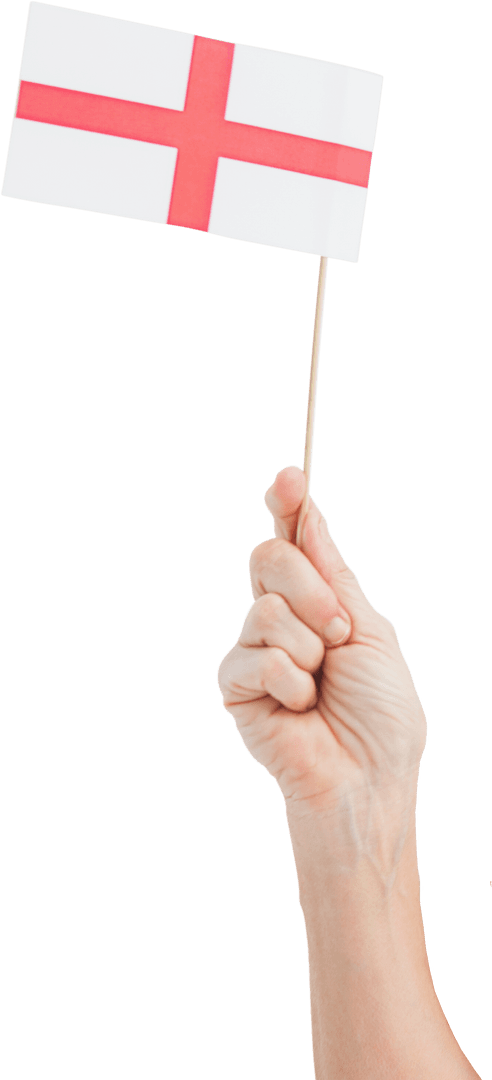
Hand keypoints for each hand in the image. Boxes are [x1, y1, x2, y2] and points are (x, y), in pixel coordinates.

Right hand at [217, 466, 427, 878]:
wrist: (368, 779)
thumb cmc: (382, 714)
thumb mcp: (372, 630)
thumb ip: (335, 574)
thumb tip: (308, 513)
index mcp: (321, 600)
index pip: (295, 540)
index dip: (288, 505)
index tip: (290, 477)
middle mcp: (283, 617)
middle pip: (270, 558)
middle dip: (315, 591)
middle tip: (341, 634)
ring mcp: (256, 648)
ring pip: (266, 607)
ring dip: (310, 647)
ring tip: (322, 685)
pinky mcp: (234, 684)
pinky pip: (255, 655)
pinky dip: (290, 682)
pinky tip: (300, 709)